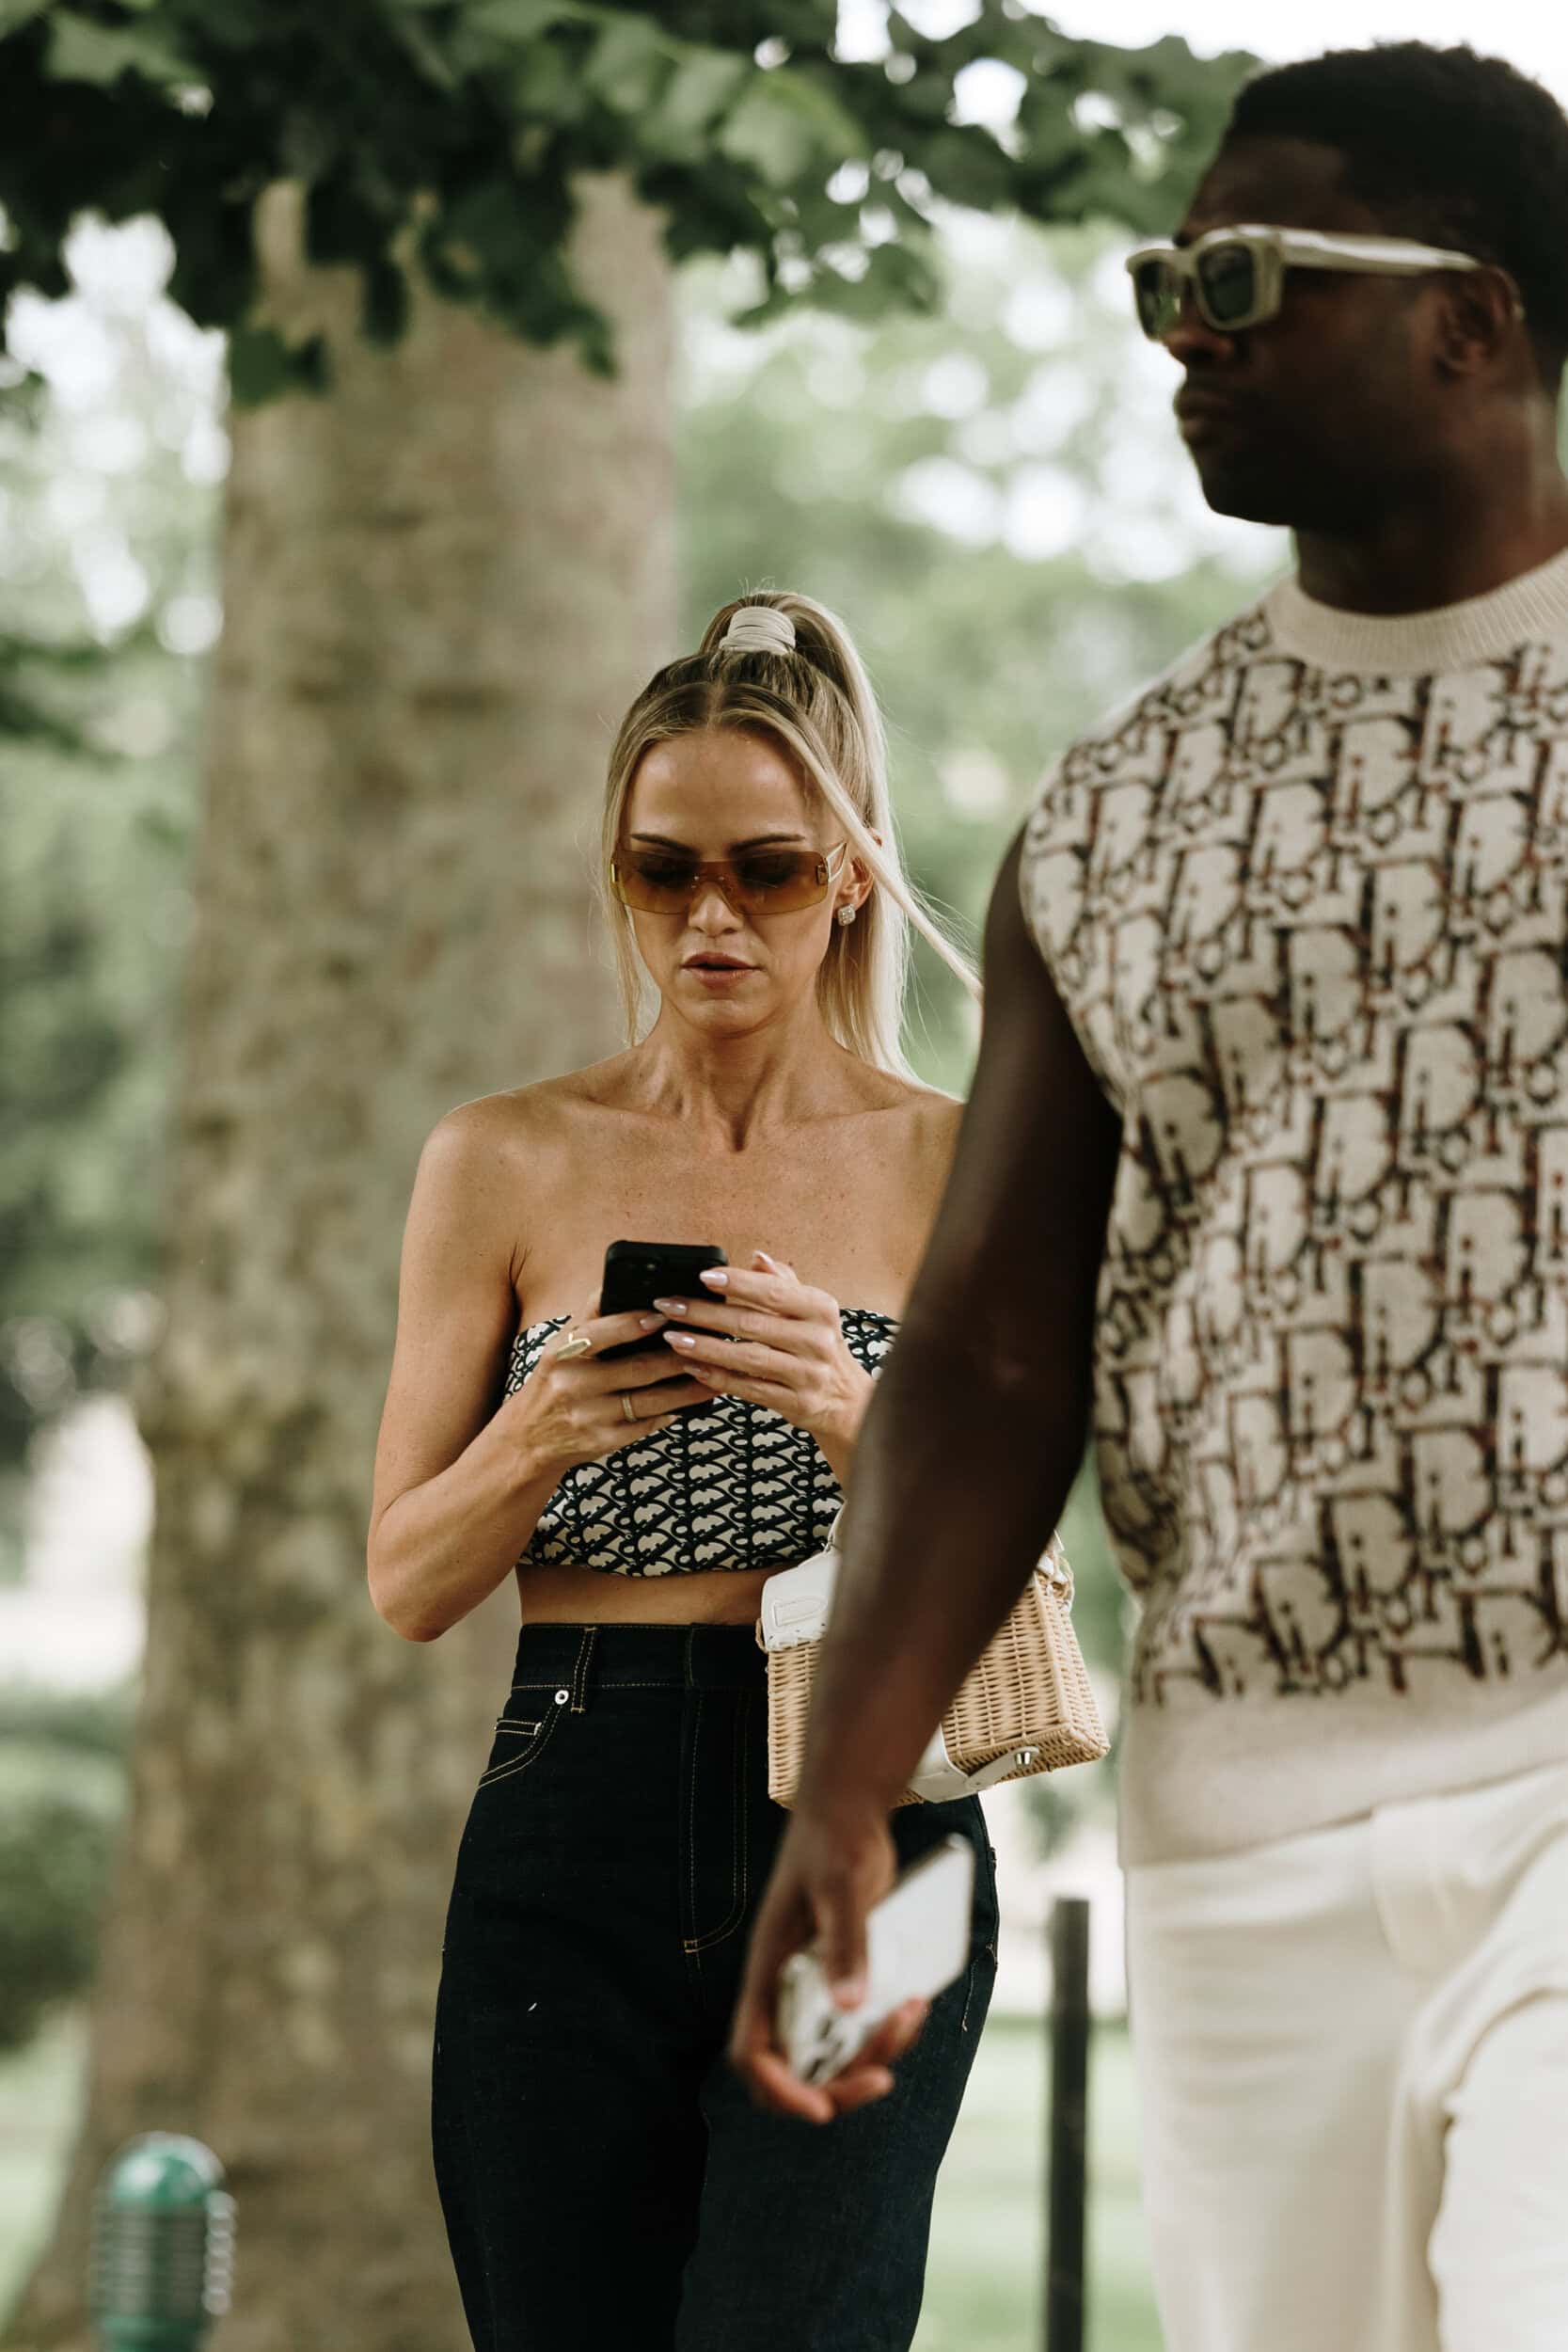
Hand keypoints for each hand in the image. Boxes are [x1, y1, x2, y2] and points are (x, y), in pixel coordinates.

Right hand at [499, 1294, 711, 1478]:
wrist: (527, 1439)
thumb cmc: (553, 1382)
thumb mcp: (558, 1348)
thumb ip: (590, 1320)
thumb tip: (615, 1283)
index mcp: (561, 1354)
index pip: (599, 1334)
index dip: (633, 1324)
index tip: (664, 1314)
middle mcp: (572, 1385)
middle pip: (636, 1369)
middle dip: (676, 1357)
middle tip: (708, 1344)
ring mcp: (588, 1417)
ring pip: (650, 1401)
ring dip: (686, 1389)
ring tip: (711, 1374)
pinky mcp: (602, 1443)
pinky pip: (645, 1425)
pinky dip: (670, 1413)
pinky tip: (689, 1403)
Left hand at [656, 1252, 873, 1458]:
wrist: (848, 1400)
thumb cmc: (820, 1346)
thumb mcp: (812, 1311)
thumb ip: (783, 1283)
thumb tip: (756, 1258)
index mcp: (821, 1309)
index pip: (773, 1292)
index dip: (737, 1284)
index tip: (702, 1277)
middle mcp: (817, 1341)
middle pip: (752, 1325)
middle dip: (705, 1314)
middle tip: (670, 1306)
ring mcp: (808, 1375)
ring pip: (747, 1358)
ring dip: (705, 1347)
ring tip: (673, 1337)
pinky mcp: (796, 1403)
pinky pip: (749, 1389)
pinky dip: (718, 1378)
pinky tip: (693, 1367)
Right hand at [729, 1800, 926, 2122]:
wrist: (850, 1812)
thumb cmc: (835, 1841)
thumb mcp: (841, 1886)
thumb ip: (844, 1942)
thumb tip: (850, 2005)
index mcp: (769, 1970)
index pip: (753, 2051)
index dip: (779, 2089)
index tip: (819, 2109)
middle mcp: (787, 1985)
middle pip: (798, 2066)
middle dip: (838, 2085)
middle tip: (882, 2079)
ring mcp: (816, 1983)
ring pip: (835, 2051)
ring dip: (872, 2053)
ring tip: (911, 2015)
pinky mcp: (844, 1974)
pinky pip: (862, 2023)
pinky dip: (887, 2027)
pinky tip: (915, 2002)